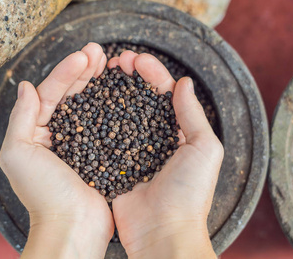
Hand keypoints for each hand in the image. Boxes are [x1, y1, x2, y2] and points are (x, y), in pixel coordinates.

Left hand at [0, 43, 112, 258]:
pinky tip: (119, 90)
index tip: (84, 55)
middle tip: (99, 51)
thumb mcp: (18, 153)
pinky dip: (111, 105)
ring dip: (97, 82)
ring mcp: (80, 143)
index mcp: (35, 132)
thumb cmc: (43, 194)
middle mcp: (56, 135)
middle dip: (83, 71)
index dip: (66, 72)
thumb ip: (20, 117)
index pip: (50, 93)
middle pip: (70, 95)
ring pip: (88, 105)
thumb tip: (24, 84)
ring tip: (108, 61)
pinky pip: (105, 123)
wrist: (73, 227)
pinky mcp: (100, 153)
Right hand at [108, 52, 222, 258]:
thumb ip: (192, 115)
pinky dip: (97, 119)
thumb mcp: (204, 149)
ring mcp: (132, 152)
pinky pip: (104, 138)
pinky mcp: (113, 165)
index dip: (152, 73)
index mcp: (179, 133)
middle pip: (140, 99)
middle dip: (129, 77)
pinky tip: (88, 103)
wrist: (164, 233)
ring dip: (112, 92)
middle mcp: (154, 139)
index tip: (136, 59)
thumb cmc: (189, 193)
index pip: (165, 94)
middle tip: (116, 60)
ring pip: (120, 114)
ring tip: (101, 73)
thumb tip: (183, 82)